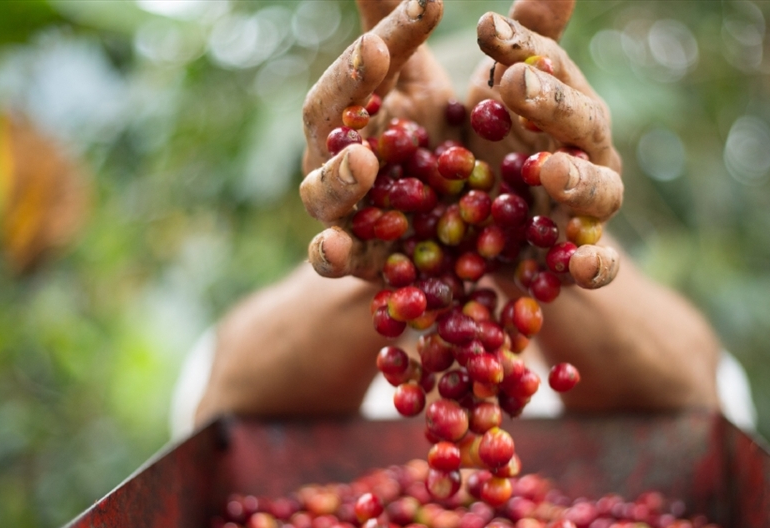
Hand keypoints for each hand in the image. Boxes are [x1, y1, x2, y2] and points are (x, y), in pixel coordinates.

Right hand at [299, 0, 451, 279]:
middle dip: (348, 89)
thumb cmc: (434, 150)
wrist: (448, 235)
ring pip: (322, 192)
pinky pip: (331, 260)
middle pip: (327, 122)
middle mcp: (334, 156)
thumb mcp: (430, 91)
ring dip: (340, 176)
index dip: (382, 41)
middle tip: (376, 52)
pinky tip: (336, 248)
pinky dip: (330, 254)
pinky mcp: (356, 260)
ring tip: (364, 161)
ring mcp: (340, 210)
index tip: (426, 7)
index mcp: (353, 112)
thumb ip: (407, 34)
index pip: (359, 72)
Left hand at [468, 1, 623, 288]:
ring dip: (578, 181)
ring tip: (551, 170)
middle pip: (582, 122)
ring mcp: (589, 207)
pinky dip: (593, 267)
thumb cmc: (498, 151)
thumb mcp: (490, 96)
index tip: (484, 28)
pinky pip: (598, 266)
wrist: (503, 239)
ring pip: (600, 191)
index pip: (549, 66)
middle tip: (515, 82)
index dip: (521, 45)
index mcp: (563, 104)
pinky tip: (581, 268)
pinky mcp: (579, 260)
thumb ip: (508, 46)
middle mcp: (587, 151)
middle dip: (552, 104)